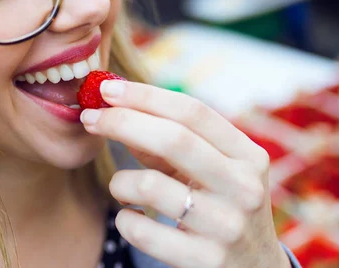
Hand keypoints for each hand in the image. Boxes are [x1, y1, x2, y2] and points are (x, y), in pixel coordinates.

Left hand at [80, 81, 290, 267]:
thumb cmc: (221, 208)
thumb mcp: (210, 171)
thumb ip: (169, 144)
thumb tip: (116, 110)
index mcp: (248, 156)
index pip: (193, 112)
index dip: (145, 95)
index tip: (107, 88)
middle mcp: (244, 188)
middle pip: (174, 139)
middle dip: (122, 121)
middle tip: (90, 118)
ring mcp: (226, 227)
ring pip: (149, 185)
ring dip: (120, 181)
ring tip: (122, 188)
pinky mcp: (204, 261)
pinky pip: (140, 230)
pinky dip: (124, 219)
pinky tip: (132, 218)